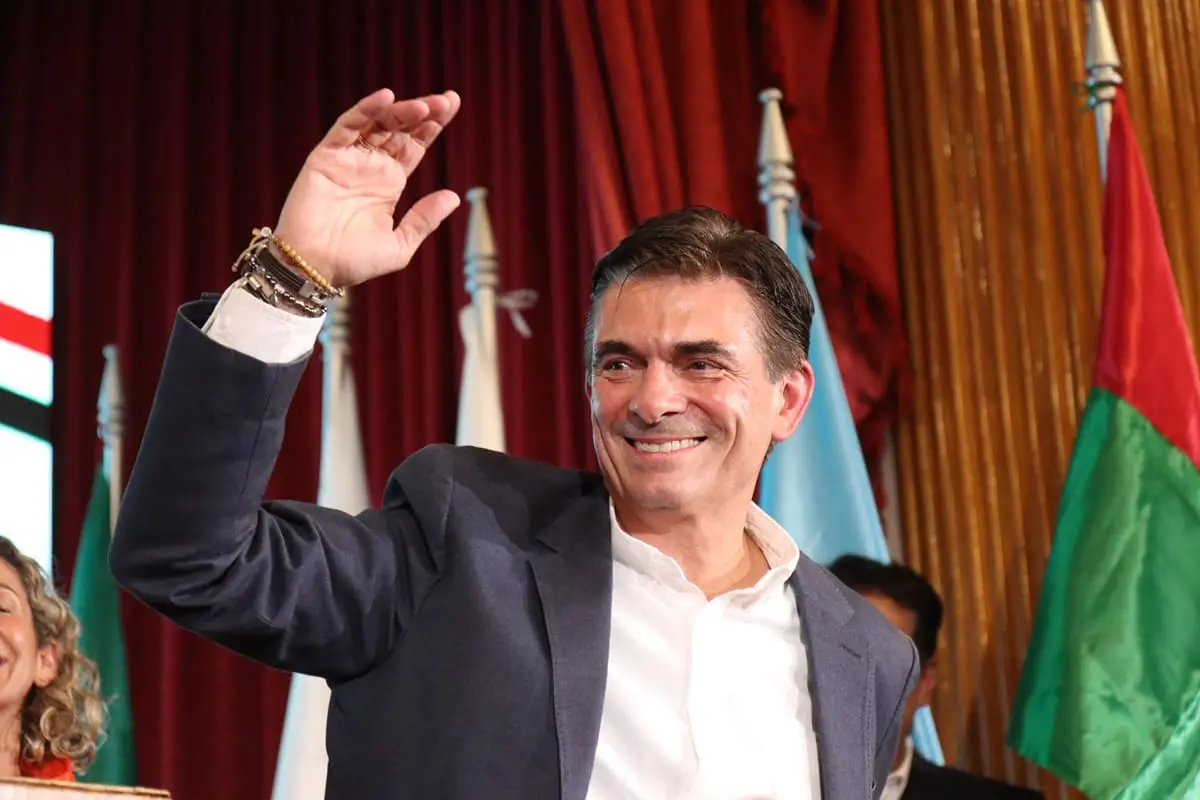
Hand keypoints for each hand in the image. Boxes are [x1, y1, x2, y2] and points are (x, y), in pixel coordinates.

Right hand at [272, 88, 461, 287]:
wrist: (314, 269)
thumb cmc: (354, 262)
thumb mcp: (399, 244)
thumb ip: (424, 220)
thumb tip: (453, 197)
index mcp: (390, 182)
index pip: (415, 144)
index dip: (433, 124)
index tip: (452, 104)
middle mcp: (371, 165)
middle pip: (400, 128)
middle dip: (423, 112)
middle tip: (445, 101)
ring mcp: (349, 159)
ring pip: (377, 123)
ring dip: (400, 110)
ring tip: (424, 105)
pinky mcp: (326, 157)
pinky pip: (346, 127)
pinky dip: (364, 111)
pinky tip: (385, 98)